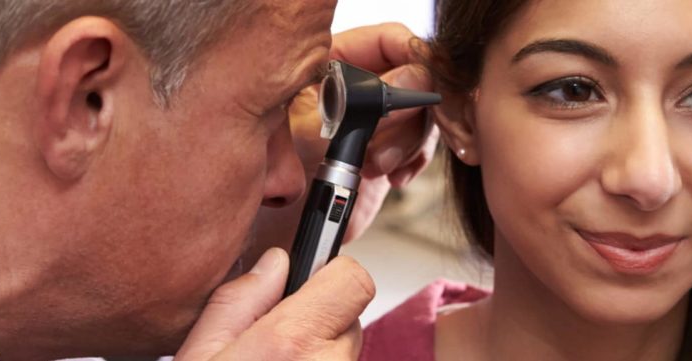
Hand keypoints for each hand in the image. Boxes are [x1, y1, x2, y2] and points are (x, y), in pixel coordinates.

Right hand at [174, 248, 374, 360]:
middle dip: (319, 315)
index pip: (352, 278)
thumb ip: (237, 300)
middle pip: (349, 312)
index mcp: (292, 341)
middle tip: (276, 336)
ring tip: (278, 360)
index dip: (330, 272)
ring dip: (320, 346)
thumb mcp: (201, 352)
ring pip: (345, 344)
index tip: (308, 279)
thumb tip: (274, 263)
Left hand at [250, 23, 437, 264]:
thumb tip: (404, 84)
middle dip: (406, 111)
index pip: (385, 41)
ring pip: (420, 111)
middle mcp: (355, 89)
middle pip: (412, 75)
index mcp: (330, 67)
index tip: (420, 81)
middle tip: (382, 141)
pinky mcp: (384, 152)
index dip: (411, 54)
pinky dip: (415, 159)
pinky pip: (420, 143)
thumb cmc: (271, 185)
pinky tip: (393, 176)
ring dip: (408, 140)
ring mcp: (372, 121)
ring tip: (376, 166)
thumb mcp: (309, 136)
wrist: (274, 234)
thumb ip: (356, 106)